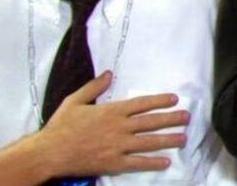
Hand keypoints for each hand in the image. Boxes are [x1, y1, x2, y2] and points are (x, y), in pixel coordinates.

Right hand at [35, 71, 188, 178]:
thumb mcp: (75, 100)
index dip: (160, 100)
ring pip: (149, 142)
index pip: (142, 103)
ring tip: (183, 138)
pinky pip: (137, 163)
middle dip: (171, 119)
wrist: (49, 152)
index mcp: (111, 110)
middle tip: (187, 117)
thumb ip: (94, 87)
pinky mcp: (113, 163)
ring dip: (168, 139)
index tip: (174, 99)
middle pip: (151, 121)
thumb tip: (109, 73)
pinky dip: (153, 162)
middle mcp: (119, 127)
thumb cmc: (61, 125)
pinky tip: (166, 162)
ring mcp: (118, 146)